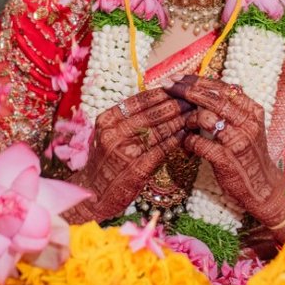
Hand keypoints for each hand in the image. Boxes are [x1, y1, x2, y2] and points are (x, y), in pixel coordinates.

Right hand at [68, 90, 188, 222]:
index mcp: (107, 120)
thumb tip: (154, 101)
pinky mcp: (137, 169)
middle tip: (191, 101)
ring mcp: (125, 151)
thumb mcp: (107, 134)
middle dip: (174, 105)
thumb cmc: (104, 162)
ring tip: (192, 115)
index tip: (177, 89)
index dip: (161, 94)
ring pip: (158, 130)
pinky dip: (174, 141)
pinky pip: (160, 150)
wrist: (92, 194)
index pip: (139, 100)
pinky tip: (184, 136)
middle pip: (151, 114)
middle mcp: (114, 133)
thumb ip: (125, 119)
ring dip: (178, 121)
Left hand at [168, 76, 284, 232]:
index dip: (198, 81)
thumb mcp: (249, 127)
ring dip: (188, 118)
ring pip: (205, 117)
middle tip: (168, 85)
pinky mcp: (226, 160)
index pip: (222, 88)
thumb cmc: (250, 155)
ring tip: (183, 123)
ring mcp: (237, 141)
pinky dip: (189, 140)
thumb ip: (234, 108)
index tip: (179, 77)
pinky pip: (199, 142)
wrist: (262, 187)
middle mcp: (247, 123)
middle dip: (187, 90)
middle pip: (213, 99)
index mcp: (252, 111)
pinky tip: (187, 143)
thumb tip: (211, 87)